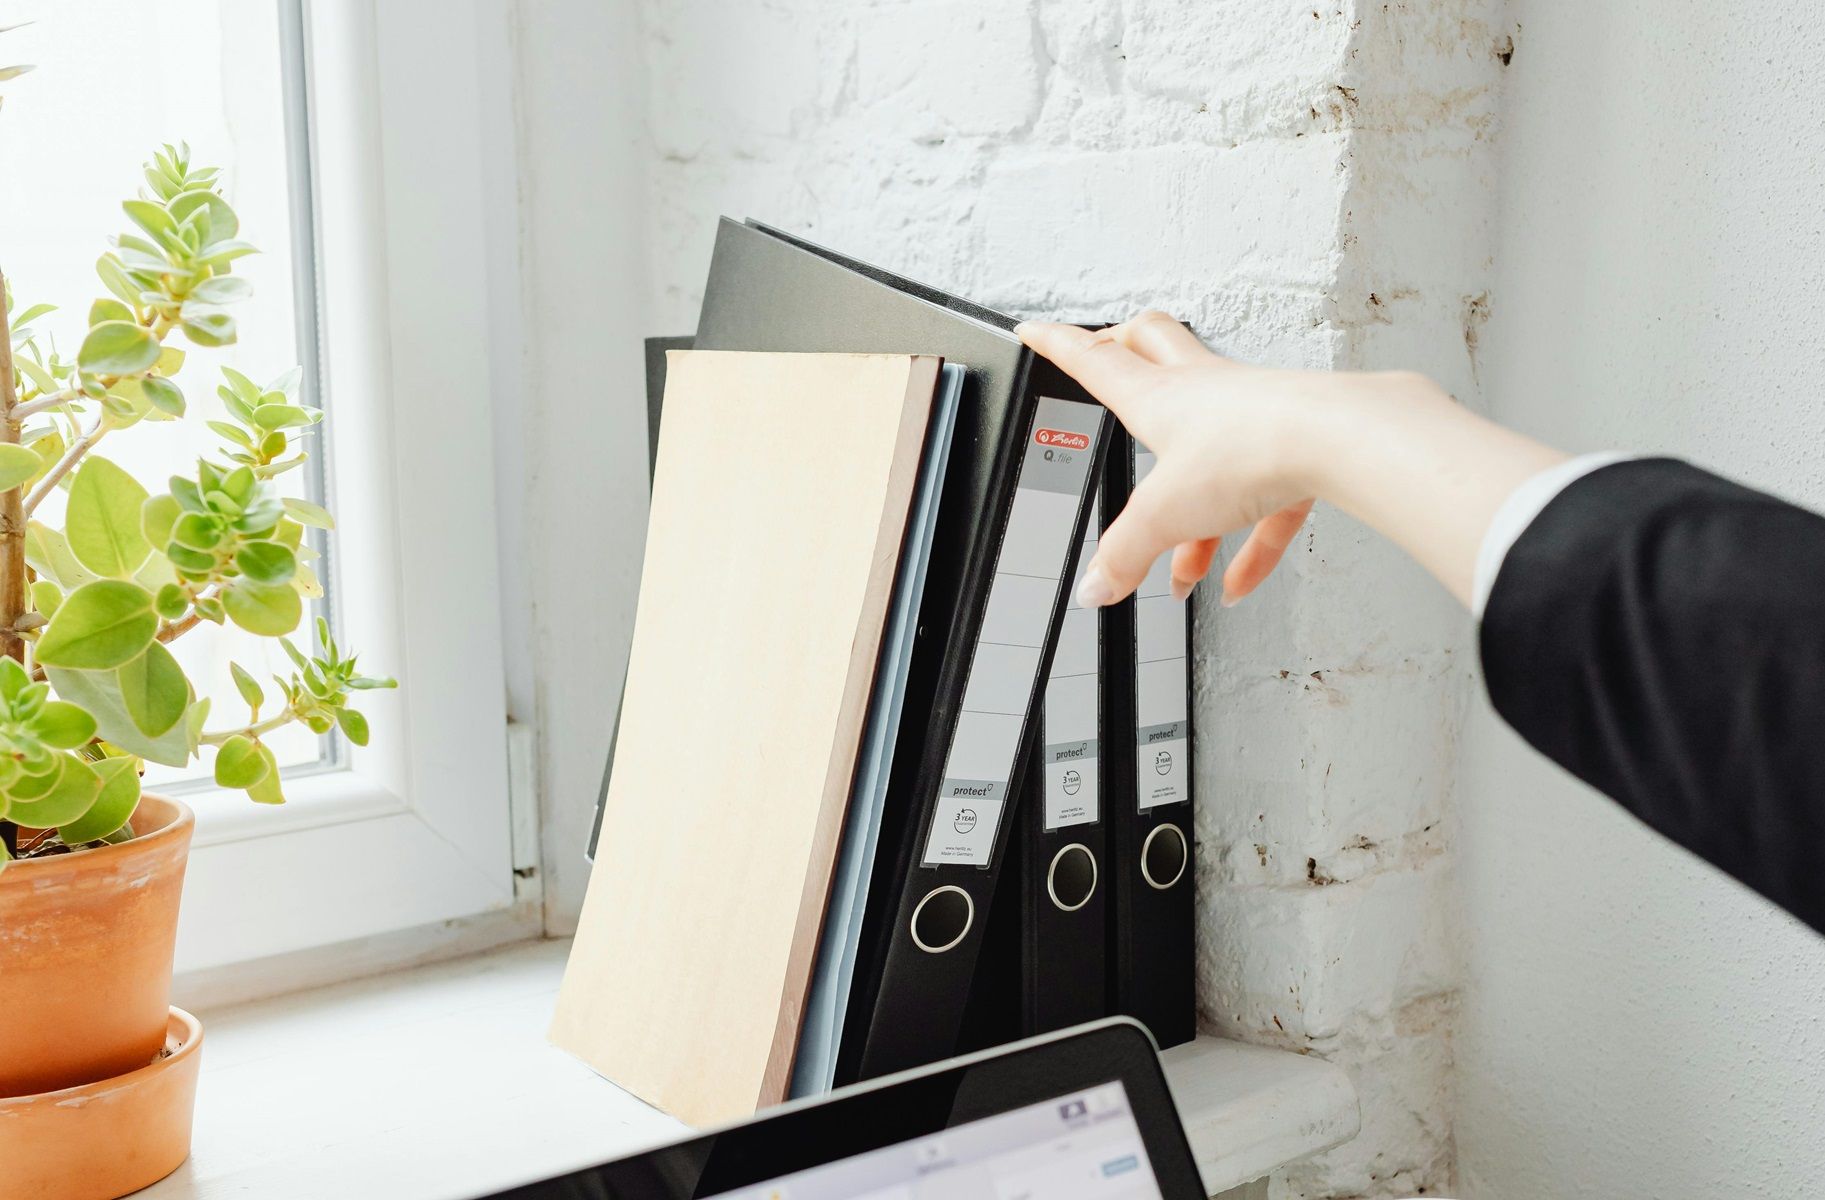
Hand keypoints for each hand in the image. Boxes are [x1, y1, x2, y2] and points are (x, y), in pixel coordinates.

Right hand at [1015, 313, 1334, 606]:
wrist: (1338, 440)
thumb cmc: (1253, 447)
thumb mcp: (1164, 512)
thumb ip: (1124, 554)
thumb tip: (1096, 586)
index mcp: (1159, 395)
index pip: (1094, 360)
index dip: (1057, 344)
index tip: (1036, 331)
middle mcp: (1204, 392)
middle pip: (1154, 347)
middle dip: (1124, 349)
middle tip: (1107, 356)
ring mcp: (1252, 414)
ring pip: (1209, 448)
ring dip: (1191, 506)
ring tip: (1182, 566)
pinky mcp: (1295, 447)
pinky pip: (1263, 502)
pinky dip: (1248, 546)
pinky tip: (1238, 585)